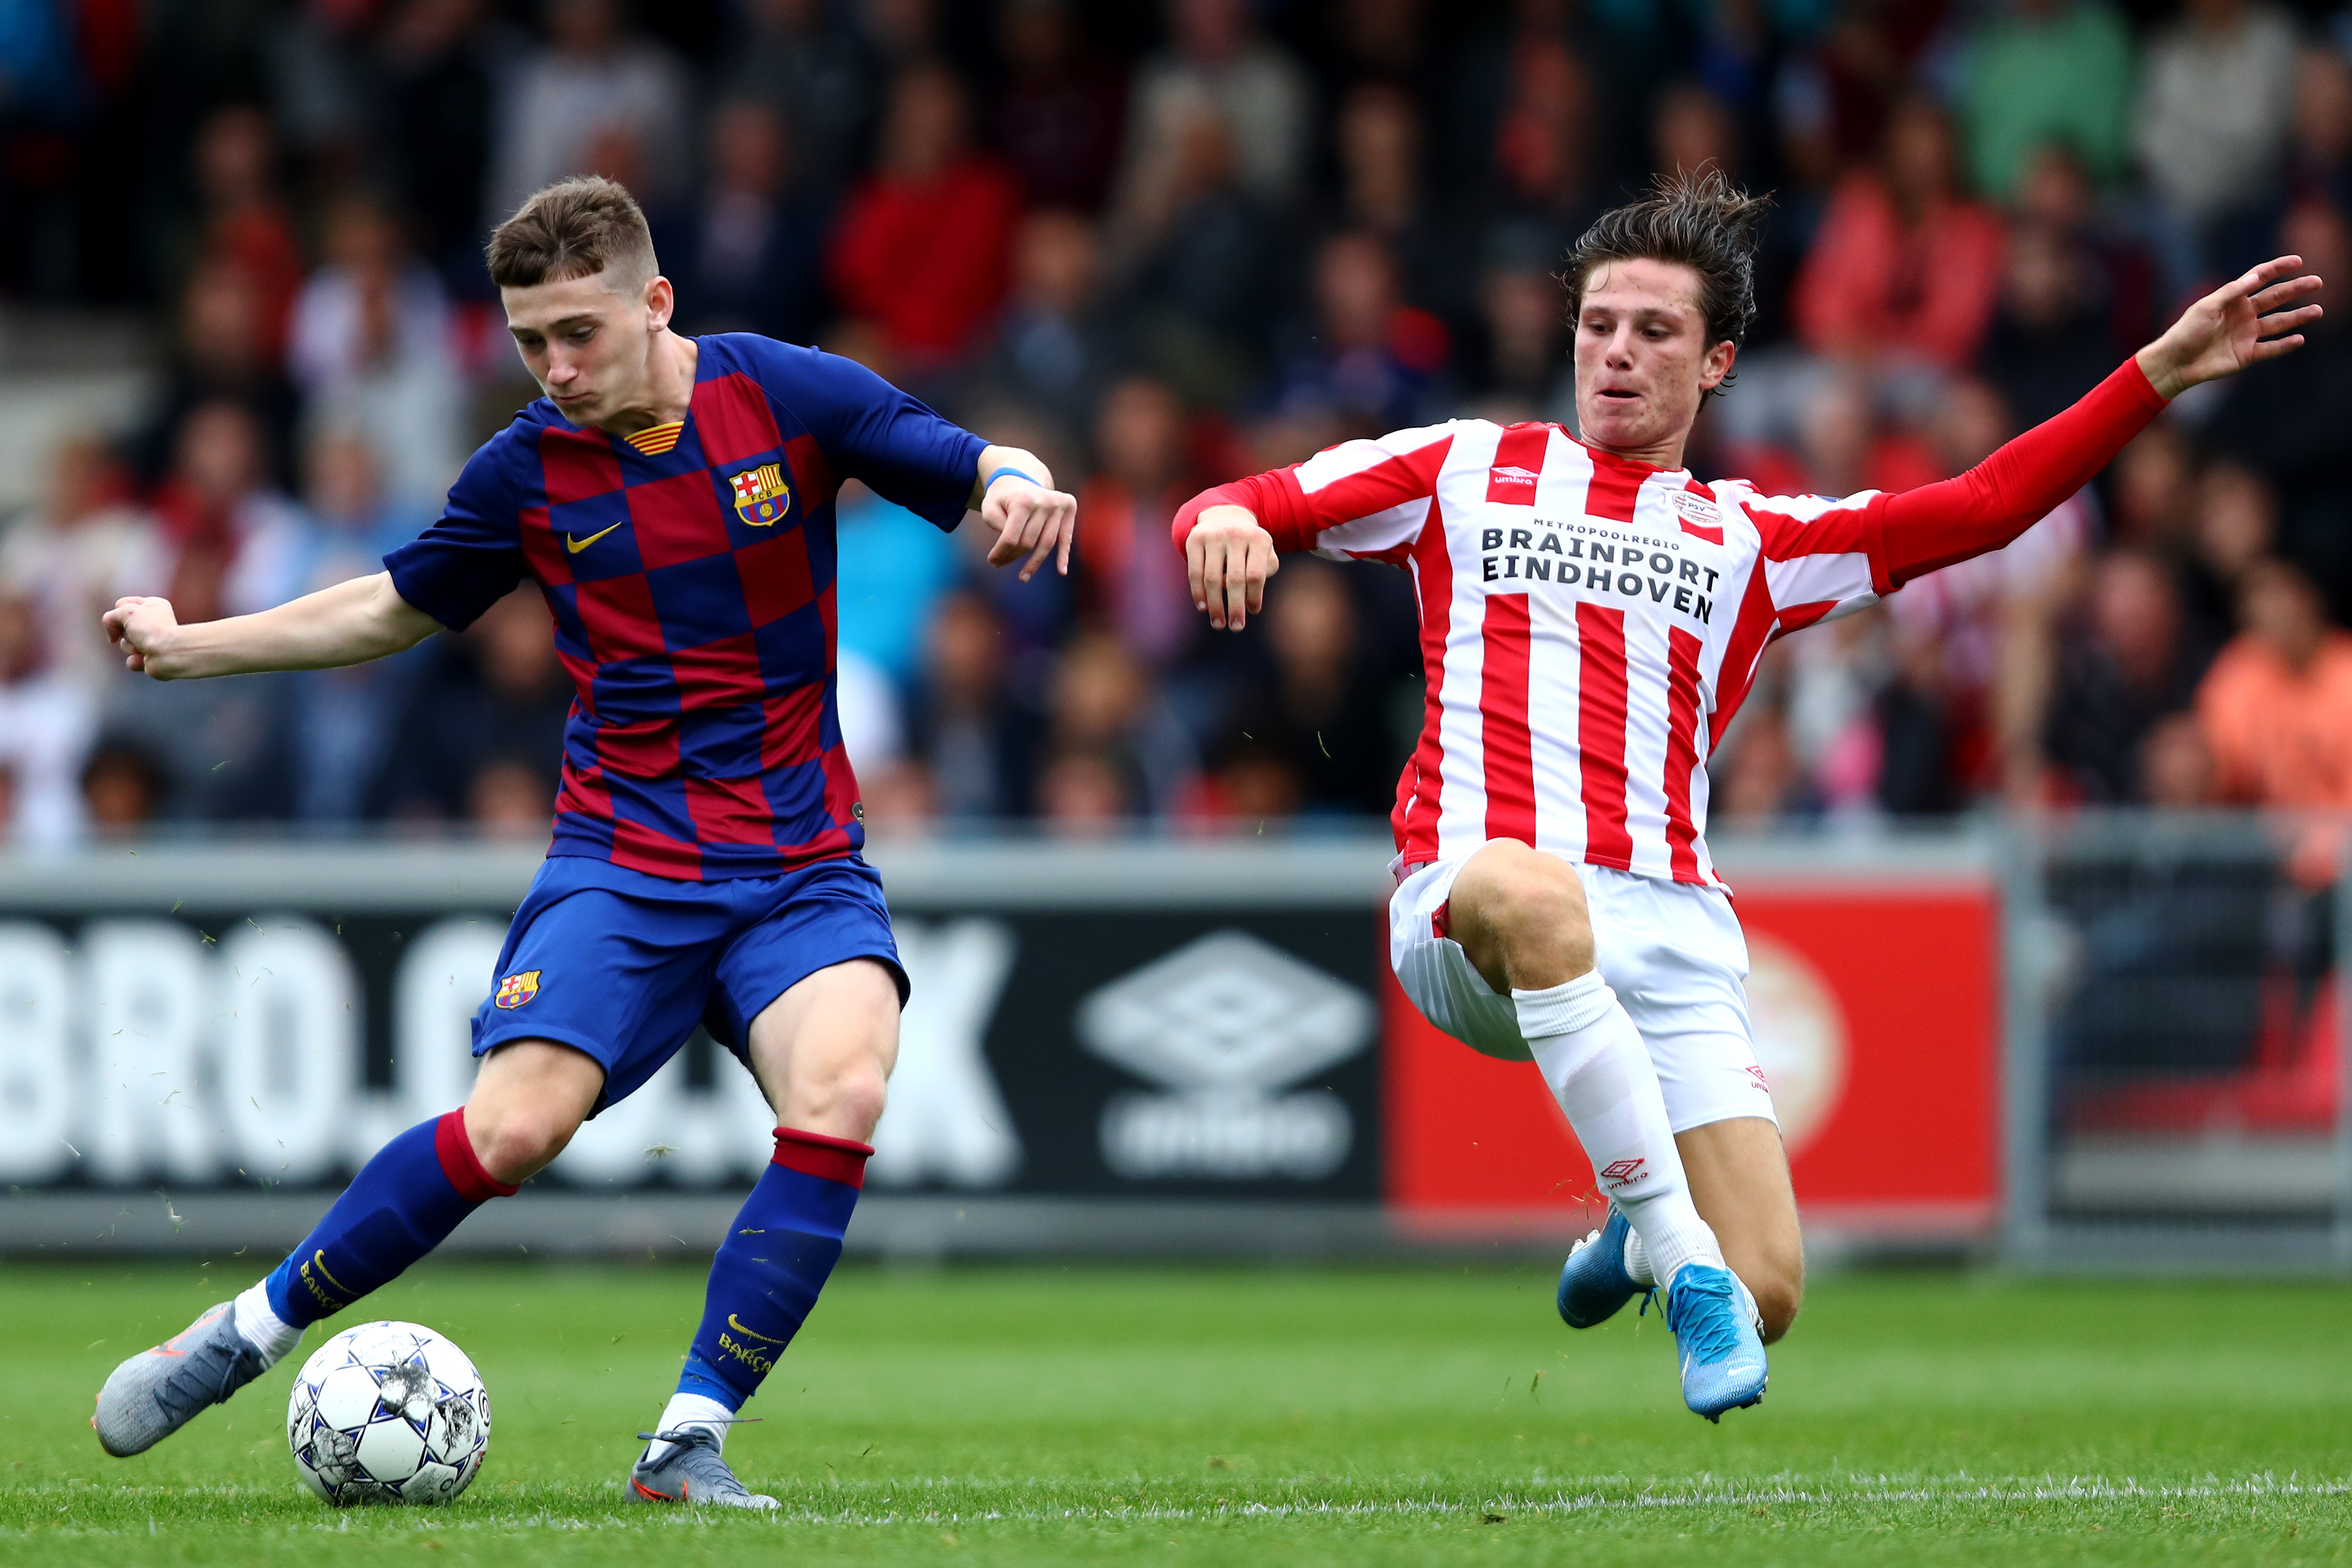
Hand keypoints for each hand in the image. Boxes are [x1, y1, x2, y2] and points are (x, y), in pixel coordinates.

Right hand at [102, 595, 182, 678]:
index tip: (129, 615)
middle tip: (138, 634)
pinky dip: (135, 660)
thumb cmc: (153, 630)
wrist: (170, 654)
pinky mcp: (150, 658)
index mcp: (153, 605)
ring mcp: (151, 641)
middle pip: (121, 626)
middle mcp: (153, 622)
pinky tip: (146, 658)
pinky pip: (131, 660)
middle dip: (125, 633)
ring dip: (130, 647)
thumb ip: (111, 616)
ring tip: (144, 647)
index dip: (120, 611)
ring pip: (124, 644)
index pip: (122, 604)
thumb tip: (113, 635)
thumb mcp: (126, 611)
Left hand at [980, 476, 1075, 581]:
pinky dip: (1063, 555)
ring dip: (1034, 563)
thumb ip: (995, 524)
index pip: (1011, 537)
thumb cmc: (1002, 499)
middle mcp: (1044, 501)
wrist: (1019, 478)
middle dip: (1013, 556)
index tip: (992, 561)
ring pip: (1046, 544)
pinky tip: (1061, 571)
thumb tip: (1012, 545)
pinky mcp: (1068, 507)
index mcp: (1023, 501)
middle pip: (1029, 542)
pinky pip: (1065, 537)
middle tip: (1000, 564)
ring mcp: (1058, 504)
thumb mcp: (989, 507)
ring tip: (1023, 577)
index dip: (1000, 553)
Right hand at [1185, 505, 1277, 630]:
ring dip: (1215, 605)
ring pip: (1213, 579)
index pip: (1256, 575)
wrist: (1225, 517)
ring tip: (1218, 623)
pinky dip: (1198, 593)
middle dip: (1235, 607)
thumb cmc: (1249, 546)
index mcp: (1259, 539)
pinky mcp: (1195, 539)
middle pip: (1235, 580)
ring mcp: (1214, 536)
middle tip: (1236, 627)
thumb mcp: (1264, 553)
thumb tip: (1246, 598)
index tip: (1252, 611)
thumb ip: (1264, 572)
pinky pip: (1195, 572)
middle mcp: (1236, 535)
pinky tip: (1203, 607)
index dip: (1253, 597)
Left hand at [2137, 255, 2323, 397]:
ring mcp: (2247, 335)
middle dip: (2296, 289)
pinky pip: (2271, 349)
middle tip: (2317, 282)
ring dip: (2298, 317)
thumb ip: (2232, 292)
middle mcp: (2244, 315)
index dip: (2278, 268)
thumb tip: (2256, 277)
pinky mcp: (2247, 355)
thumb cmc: (2186, 332)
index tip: (2297, 261)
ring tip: (2317, 310)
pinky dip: (2285, 345)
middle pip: (2275, 298)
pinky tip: (2300, 338)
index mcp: (2233, 299)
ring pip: (2279, 323)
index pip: (2260, 279)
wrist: (2175, 363)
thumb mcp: (2206, 307)